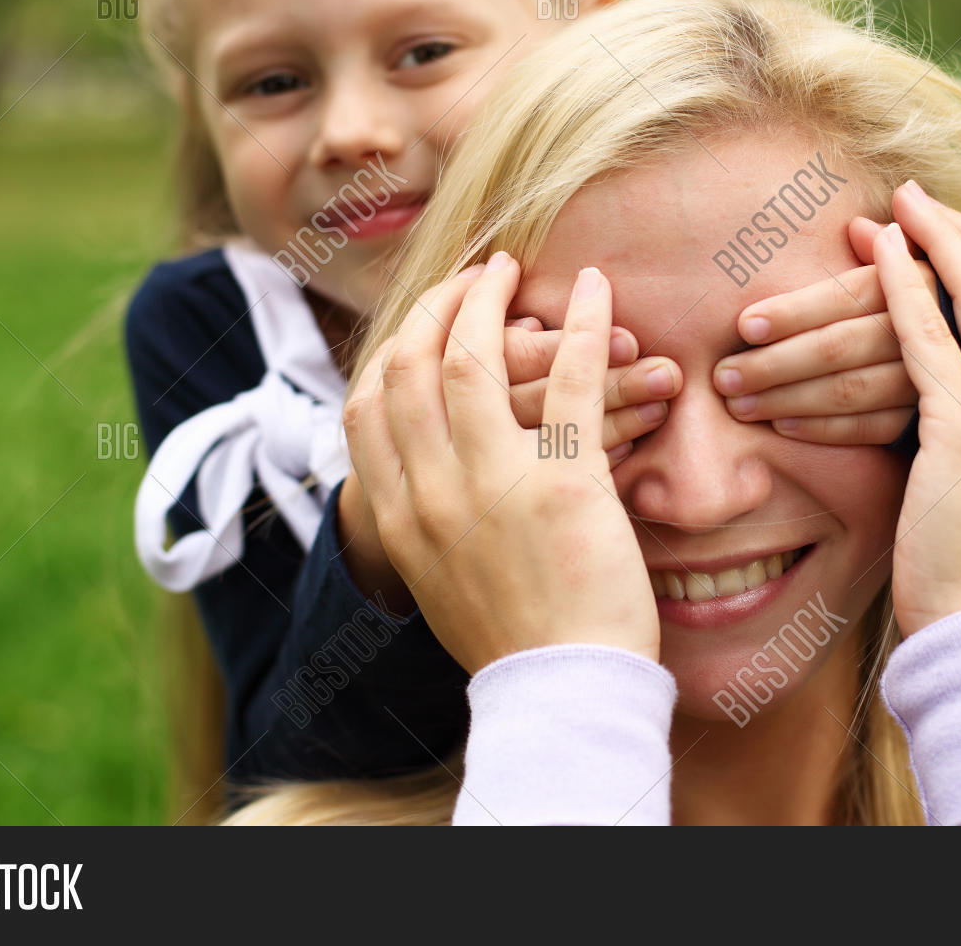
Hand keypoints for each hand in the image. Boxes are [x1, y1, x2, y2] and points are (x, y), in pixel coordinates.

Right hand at [342, 256, 657, 673]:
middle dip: (436, 305)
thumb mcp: (437, 578)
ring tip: (510, 269)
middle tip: (472, 276)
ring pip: (474, 360)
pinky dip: (583, 323)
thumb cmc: (513, 635)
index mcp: (394, 518)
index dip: (394, 346)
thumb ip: (420, 520)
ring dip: (490, 300)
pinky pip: (570, 381)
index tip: (425, 319)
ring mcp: (491, 487)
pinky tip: (594, 286)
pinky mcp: (562, 485)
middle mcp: (429, 494)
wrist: (563, 691)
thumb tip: (423, 476)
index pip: (367, 405)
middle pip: (411, 367)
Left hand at [711, 205, 932, 444]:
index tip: (744, 326)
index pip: (847, 296)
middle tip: (722, 376)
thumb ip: (882, 253)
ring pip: (850, 390)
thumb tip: (858, 226)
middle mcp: (932, 331)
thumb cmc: (922, 305)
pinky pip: (872, 429)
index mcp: (920, 281)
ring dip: (787, 398)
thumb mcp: (915, 269)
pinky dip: (825, 428)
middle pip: (841, 347)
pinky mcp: (929, 423)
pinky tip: (782, 426)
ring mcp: (934, 383)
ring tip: (737, 405)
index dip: (794, 311)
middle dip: (774, 364)